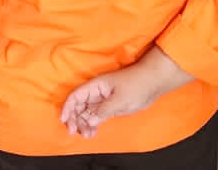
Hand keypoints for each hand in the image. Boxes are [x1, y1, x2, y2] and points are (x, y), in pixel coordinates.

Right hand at [59, 46, 193, 137]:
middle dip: (75, 119)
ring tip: (87, 135)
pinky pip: (96, 116)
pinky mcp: (110, 106)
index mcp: (96, 86)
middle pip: (79, 106)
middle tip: (76, 132)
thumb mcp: (120, 99)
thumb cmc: (137, 84)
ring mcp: (103, 100)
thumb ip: (104, 110)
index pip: (76, 96)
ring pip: (87, 113)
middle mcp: (97, 93)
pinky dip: (93, 124)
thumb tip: (92, 120)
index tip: (65, 120)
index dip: (68, 108)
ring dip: (84, 124)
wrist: (153, 81)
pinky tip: (93, 132)